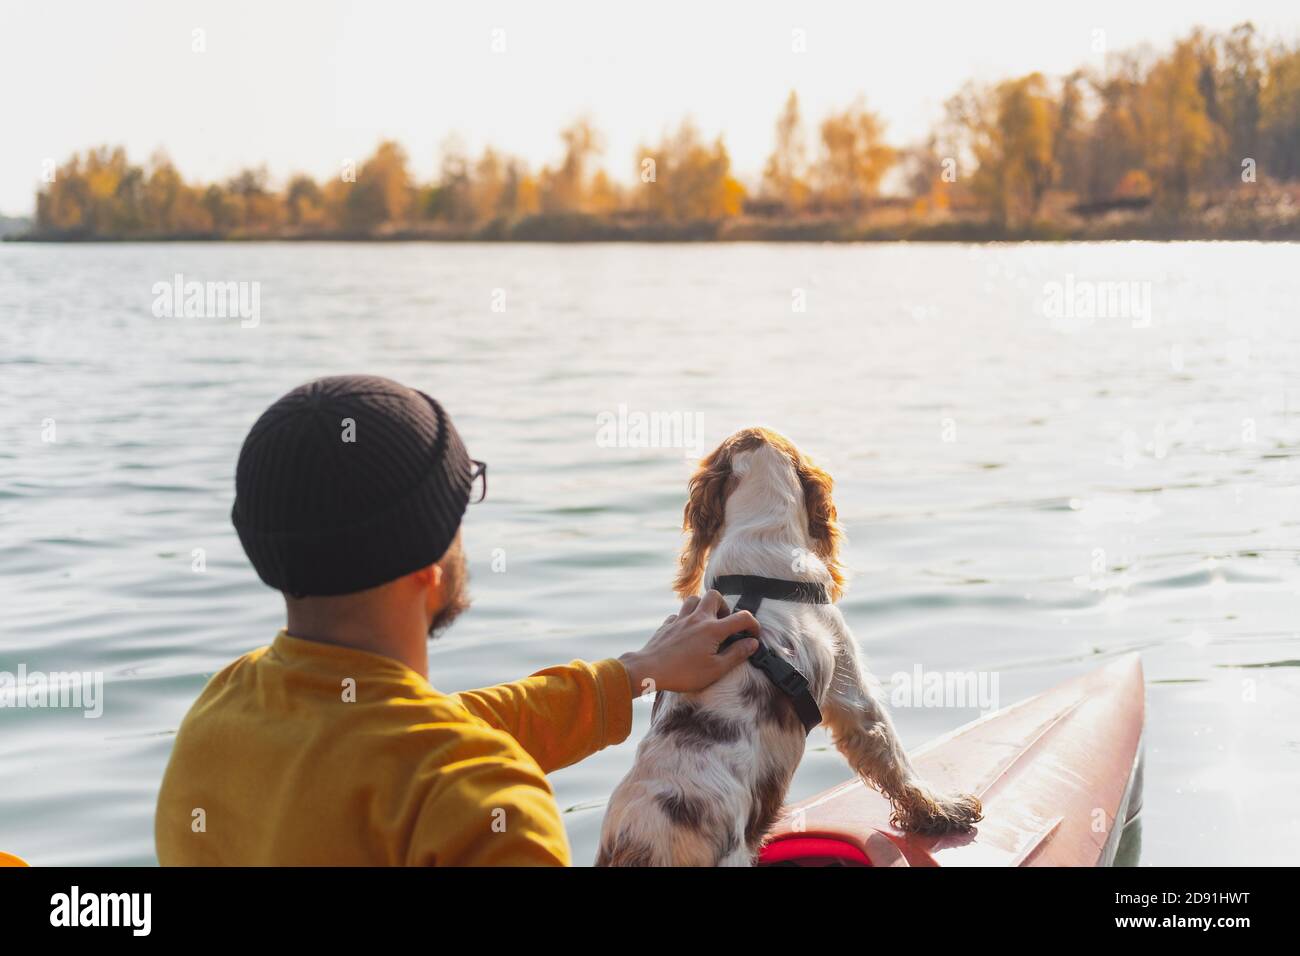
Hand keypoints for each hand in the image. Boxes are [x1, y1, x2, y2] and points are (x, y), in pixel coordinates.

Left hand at [619, 591, 759, 696]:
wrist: (649, 670)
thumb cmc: (684, 673)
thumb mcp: (716, 669)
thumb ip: (737, 654)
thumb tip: (753, 643)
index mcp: (713, 629)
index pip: (742, 617)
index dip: (753, 624)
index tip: (753, 635)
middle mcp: (697, 618)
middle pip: (714, 595)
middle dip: (724, 606)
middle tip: (725, 624)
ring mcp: (680, 620)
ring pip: (694, 599)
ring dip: (703, 607)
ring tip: (707, 624)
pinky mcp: (667, 625)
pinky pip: (678, 614)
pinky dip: (686, 619)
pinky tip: (686, 632)